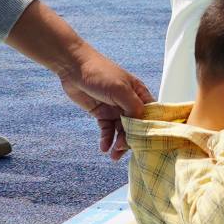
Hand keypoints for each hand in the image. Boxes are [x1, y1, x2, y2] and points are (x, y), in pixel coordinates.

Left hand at [54, 36, 151, 152]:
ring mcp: (115, 108)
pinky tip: (104, 147)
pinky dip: (106, 140)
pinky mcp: (101, 113)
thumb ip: (134, 107)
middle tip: (121, 150)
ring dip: (118, 144)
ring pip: (121, 131)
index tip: (146, 145)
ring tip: (113, 156)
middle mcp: (129, 102)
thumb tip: (140, 126)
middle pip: (135, 127)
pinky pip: (107, 130)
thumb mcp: (121, 89)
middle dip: (130, 140)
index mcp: (139, 94)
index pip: (150, 115)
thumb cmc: (100, 73)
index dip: (149, 130)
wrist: (73, 67)